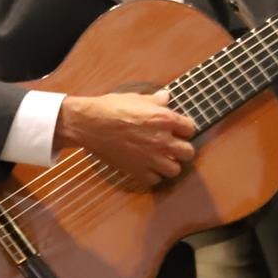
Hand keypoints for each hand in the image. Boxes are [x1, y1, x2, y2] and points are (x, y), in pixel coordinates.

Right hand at [55, 89, 197, 188]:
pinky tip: (146, 167)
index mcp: (165, 119)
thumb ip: (155, 100)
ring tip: (160, 160)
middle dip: (181, 149)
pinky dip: (152, 175)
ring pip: (175, 169)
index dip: (183, 129)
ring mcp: (150, 157)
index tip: (176, 130)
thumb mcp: (135, 98)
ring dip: (169, 165)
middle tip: (171, 146)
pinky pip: (154, 180)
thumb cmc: (109, 108)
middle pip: (188, 152)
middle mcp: (162, 140)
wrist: (87, 124)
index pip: (190, 128)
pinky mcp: (136, 170)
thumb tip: (166, 97)